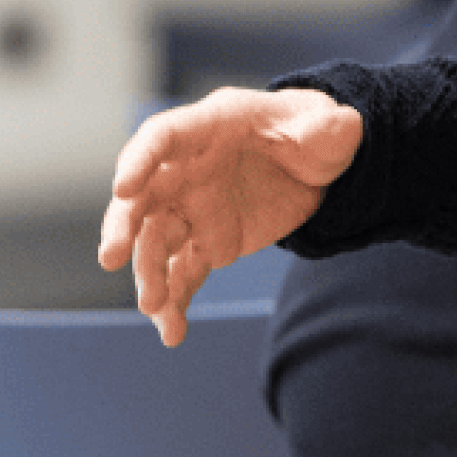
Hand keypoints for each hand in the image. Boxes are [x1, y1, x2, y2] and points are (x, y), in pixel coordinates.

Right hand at [96, 86, 361, 346]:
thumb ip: (331, 128)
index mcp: (212, 127)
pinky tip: (173, 332)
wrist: (315, 167)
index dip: (141, 160)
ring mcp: (194, 208)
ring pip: (157, 242)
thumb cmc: (312, 132)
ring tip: (154, 309)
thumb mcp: (329, 127)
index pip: (164, 137)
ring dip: (149, 273)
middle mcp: (189, 169)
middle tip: (110, 258)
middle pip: (143, 196)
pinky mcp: (208, 242)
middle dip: (123, 225)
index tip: (123, 188)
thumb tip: (345, 124)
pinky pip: (184, 274)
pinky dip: (176, 302)